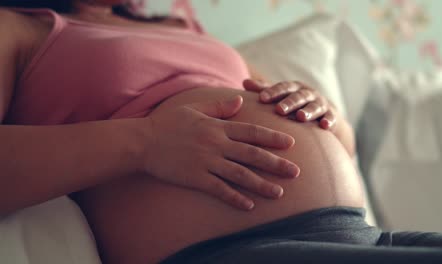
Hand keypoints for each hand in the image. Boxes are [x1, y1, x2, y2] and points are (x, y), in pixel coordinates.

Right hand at [143, 96, 299, 210]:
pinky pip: (220, 190)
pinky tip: (249, 206)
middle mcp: (216, 145)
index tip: (291, 143)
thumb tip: (240, 100)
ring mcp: (206, 162)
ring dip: (261, 184)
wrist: (143, 141)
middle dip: (276, 164)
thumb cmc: (168, 123)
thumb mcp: (194, 108)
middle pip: (252, 155)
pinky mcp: (196, 178)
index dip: (273, 138)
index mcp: (218, 127)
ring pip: (240, 174)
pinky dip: (235, 198)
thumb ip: (219, 106)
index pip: (252, 132)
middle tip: (296, 172)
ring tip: (279, 193)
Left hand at [243, 79, 336, 129]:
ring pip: (315, 106)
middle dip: (289, 102)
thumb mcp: (281, 95)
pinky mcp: (331, 115)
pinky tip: (324, 126)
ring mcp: (320, 104)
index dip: (273, 92)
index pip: (282, 88)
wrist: (323, 112)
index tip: (261, 98)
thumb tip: (244, 82)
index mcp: (293, 88)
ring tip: (301, 117)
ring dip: (308, 111)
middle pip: (298, 97)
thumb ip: (264, 90)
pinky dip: (328, 121)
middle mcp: (308, 94)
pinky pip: (330, 118)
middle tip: (279, 110)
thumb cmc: (294, 103)